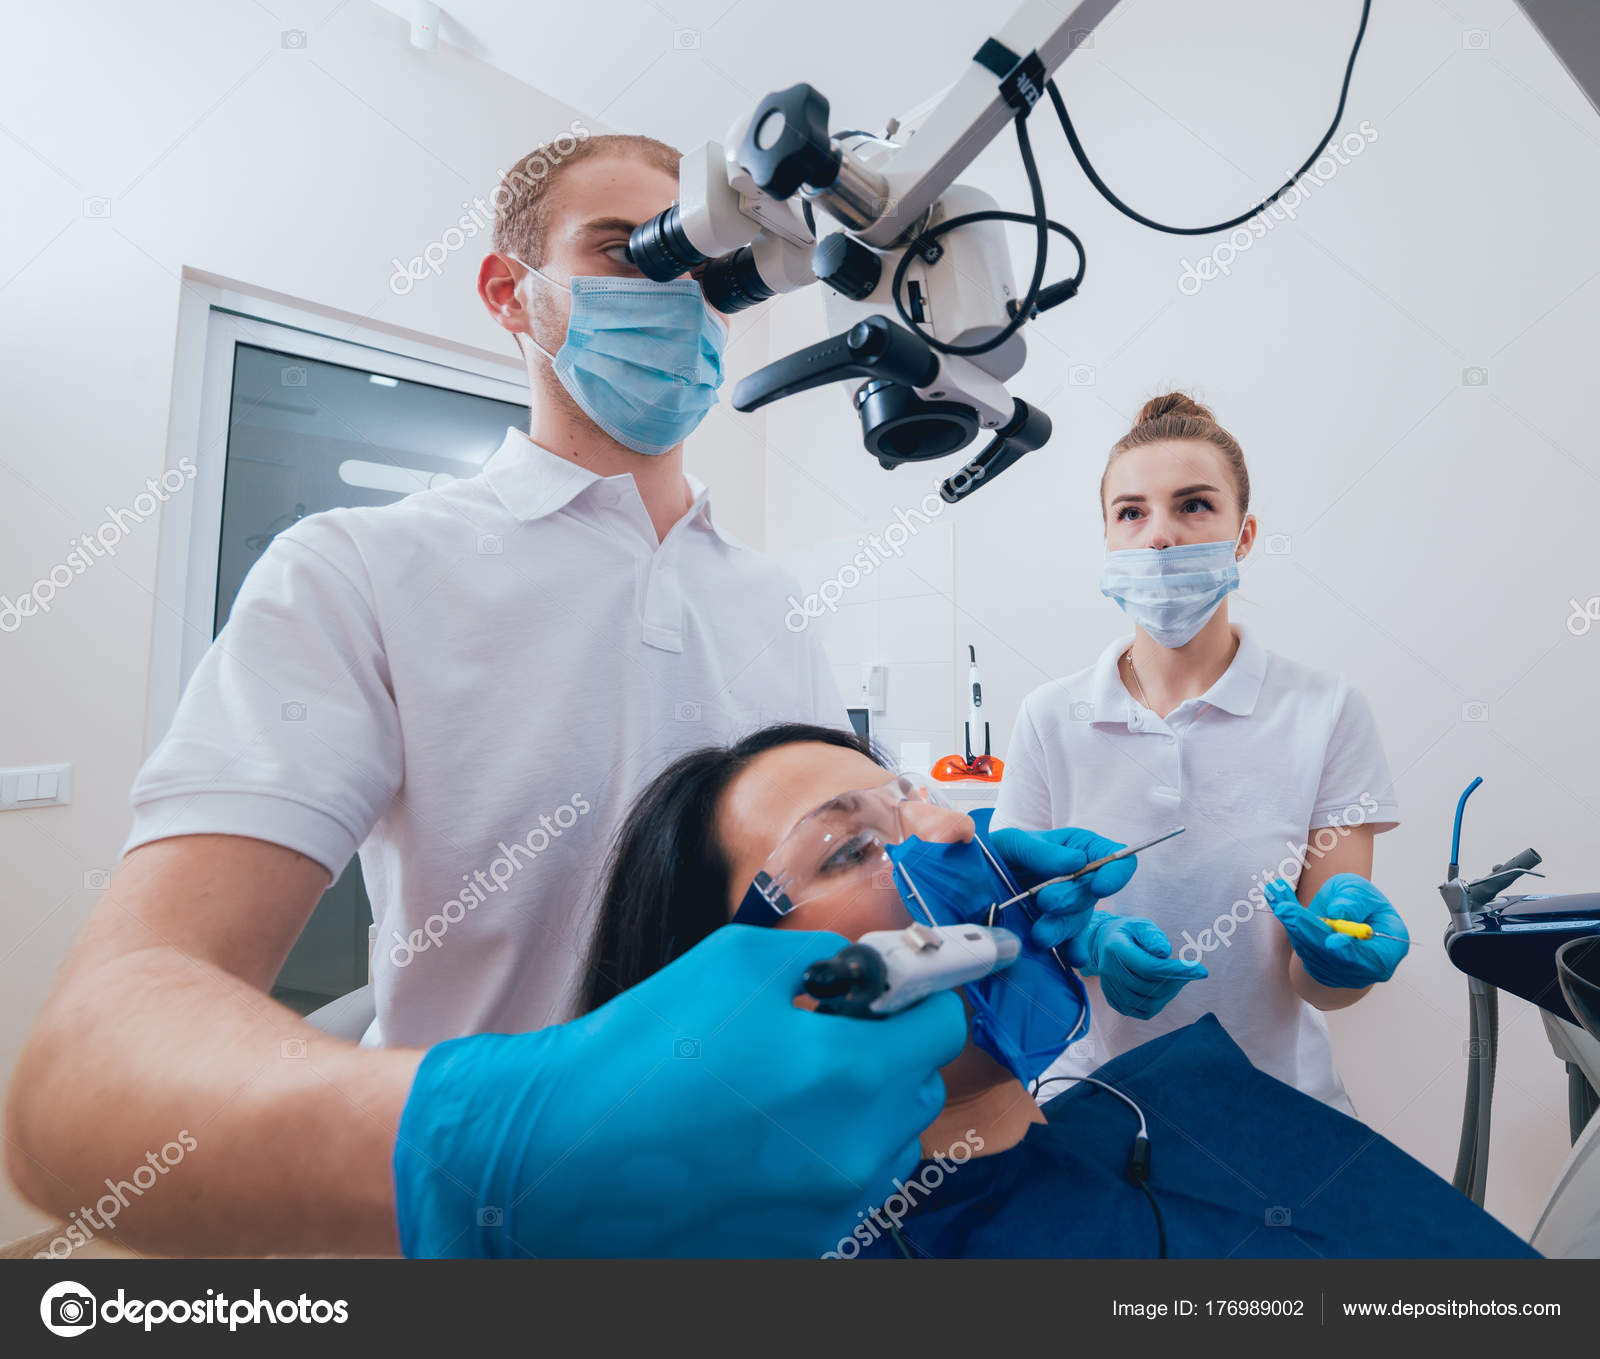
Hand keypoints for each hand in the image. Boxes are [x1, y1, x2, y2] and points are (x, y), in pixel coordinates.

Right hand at [392, 925, 965, 1257]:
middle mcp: (853, 1154)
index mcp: (849, 1075)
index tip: (900, 987)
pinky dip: (820, 1160)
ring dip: (860, 1111)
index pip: (942, 1028)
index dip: (920, 995)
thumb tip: (873, 967)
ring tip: (781, 1090)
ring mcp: (827, 1214)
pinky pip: (841, 1194)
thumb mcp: (738, 962)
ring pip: (885, 1149)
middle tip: (827, 1031)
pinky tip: (757, 1140)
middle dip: (889, 1052)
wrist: (557, 1154)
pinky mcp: (796, 1252)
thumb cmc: (640, 1050)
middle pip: (920, 1091)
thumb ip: (828, 957)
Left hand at [987, 826, 1138, 950]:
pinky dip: (1070, 952)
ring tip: (1040, 934)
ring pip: (1079, 921)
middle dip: (1071, 900)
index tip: (1100, 886)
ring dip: (1062, 929)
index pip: (1117, 858)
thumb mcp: (1015, 842)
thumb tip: (1076, 862)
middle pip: (1093, 894)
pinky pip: (1072, 944)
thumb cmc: (1002, 852)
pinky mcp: (1061, 932)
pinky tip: (1067, 958)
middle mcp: (1082, 880)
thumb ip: (1043, 851)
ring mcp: (1072, 908)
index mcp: (1081, 849)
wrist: (980, 880)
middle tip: (1045, 901)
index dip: (1116, 873)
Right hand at [1076, 911, 1207, 1019]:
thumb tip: (1164, 952)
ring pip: (1149, 1003)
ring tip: (1178, 978)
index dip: (1177, 971)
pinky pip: (1143, 1012)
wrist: (1104, 944)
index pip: (1149, 967)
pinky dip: (1160, 1003)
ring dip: (1170, 993)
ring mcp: (1110, 989)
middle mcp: (1109, 972)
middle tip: (1191, 971)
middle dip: (1177, 981)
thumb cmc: (1129, 933)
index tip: (1201, 970)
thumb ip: (1152, 936)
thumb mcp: (1141, 925)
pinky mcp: (1115, 1002)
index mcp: (1115, 949)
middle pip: (1150, 987)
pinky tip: (1165, 989)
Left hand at [1265, 874, 1408, 988]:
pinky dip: (1288, 924)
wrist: (1345, 911)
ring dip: (1293, 924)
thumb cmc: (1358, 901)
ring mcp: (1342, 973)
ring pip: (1313, 953)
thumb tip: (1340, 914)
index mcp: (1389, 950)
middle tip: (1287, 908)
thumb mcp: (1361, 891)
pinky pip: (1302, 948)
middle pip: (1335, 957)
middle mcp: (1366, 968)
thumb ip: (1354, 901)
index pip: (1372, 959)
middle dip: (1309, 930)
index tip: (1333, 940)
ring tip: (1278, 895)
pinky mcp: (1320, 970)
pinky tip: (1277, 898)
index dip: (1352, 952)